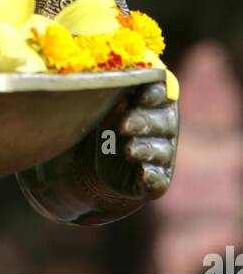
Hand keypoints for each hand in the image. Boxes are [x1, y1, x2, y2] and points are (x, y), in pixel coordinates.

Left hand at [97, 80, 177, 200]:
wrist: (107, 160)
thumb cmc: (110, 122)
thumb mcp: (108, 108)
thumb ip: (115, 100)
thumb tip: (121, 96)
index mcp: (157, 102)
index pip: (164, 93)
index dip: (155, 95)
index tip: (141, 96)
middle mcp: (167, 127)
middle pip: (164, 122)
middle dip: (144, 123)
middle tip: (124, 126)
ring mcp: (165, 155)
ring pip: (162, 151)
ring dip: (145, 150)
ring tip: (129, 150)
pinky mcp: (159, 180)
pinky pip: (159, 179)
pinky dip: (151, 176)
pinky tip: (143, 173)